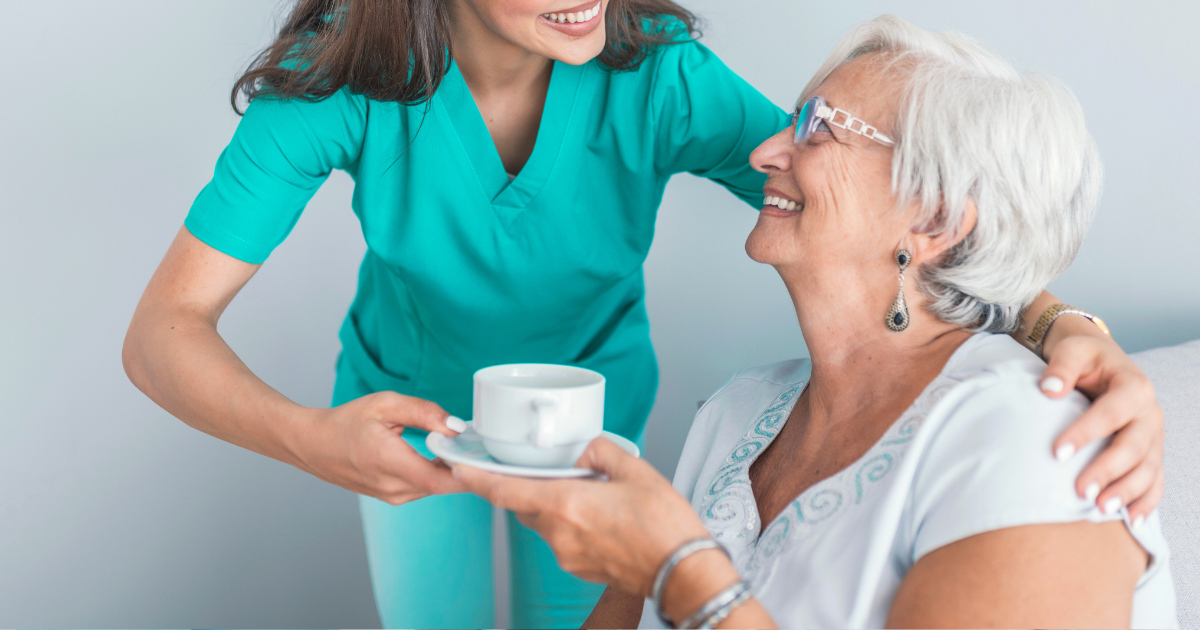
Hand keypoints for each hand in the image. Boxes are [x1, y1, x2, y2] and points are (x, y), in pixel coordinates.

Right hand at [294, 391, 467, 504]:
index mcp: (389, 462)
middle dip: (464, 467)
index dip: (468, 471)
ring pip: (435, 488)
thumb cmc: (347, 422)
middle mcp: (392, 487)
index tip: (487, 456)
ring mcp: (391, 496)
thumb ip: (424, 412)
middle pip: (443, 485)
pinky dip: (435, 474)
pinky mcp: (391, 497)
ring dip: (450, 471)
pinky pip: (423, 488)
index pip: (441, 480)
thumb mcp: (385, 405)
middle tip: (481, 444)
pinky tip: (441, 455)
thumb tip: (456, 426)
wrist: (312, 445)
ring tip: (461, 446)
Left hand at [454, 438, 709, 595]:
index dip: (477, 478)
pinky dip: (569, 523)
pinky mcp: (579, 567)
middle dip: (528, 486)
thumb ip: (602, 451)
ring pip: (544, 522)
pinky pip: (562, 539)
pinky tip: (598, 515)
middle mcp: (559, 533)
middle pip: (523, 505)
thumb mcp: (636, 470)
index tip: (460, 466)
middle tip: (544, 469)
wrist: (683, 571)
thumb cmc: (665, 527)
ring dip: (553, 505)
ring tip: (586, 491)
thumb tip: (586, 449)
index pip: (505, 491)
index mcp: (566, 504)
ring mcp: (568, 554)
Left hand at [1040, 329, 1163, 521]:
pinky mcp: (1152, 453)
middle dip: (1108, 470)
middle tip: (1080, 491)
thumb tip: (1049, 388)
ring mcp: (1154, 436)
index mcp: (1134, 386)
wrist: (1102, 362)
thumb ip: (1062, 366)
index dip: (1086, 432)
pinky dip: (1146, 501)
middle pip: (1134, 446)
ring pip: (1148, 468)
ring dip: (1126, 491)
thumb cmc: (1085, 358)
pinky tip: (1131, 520)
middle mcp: (1150, 413)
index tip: (1057, 452)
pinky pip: (1155, 480)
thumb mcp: (1073, 350)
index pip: (1111, 412)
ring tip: (1100, 509)